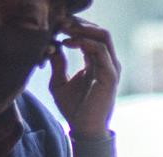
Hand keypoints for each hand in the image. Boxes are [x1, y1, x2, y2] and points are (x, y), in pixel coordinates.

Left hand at [48, 17, 119, 139]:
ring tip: (65, 27)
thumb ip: (57, 64)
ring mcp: (111, 68)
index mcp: (97, 62)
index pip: (91, 36)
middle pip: (99, 31)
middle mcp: (107, 62)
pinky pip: (101, 50)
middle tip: (61, 21)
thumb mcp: (58, 82)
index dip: (76, 27)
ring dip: (83, 28)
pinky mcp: (110, 75)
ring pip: (103, 36)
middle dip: (80, 23)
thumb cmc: (74, 108)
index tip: (57, 24)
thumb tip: (51, 46)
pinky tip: (68, 42)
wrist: (84, 129)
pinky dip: (85, 42)